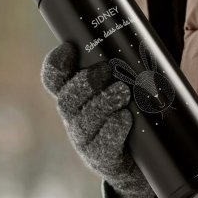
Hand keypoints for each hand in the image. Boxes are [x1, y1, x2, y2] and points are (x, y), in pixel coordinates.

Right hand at [41, 42, 156, 197]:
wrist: (140, 162)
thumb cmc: (132, 114)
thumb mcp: (125, 88)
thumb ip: (125, 66)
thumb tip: (142, 34)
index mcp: (76, 97)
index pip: (55, 79)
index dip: (56, 64)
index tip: (70, 48)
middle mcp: (75, 118)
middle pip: (67, 99)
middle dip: (85, 83)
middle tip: (107, 70)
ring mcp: (87, 141)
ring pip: (84, 121)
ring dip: (102, 103)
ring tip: (123, 91)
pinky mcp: (104, 160)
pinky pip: (104, 145)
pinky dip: (114, 129)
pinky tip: (125, 118)